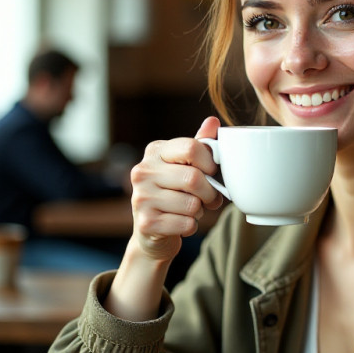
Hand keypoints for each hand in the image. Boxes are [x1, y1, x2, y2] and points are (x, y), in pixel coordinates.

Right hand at [130, 116, 224, 261]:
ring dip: (199, 211)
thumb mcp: (186, 165)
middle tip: (210, 199)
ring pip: (192, 204)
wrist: (153, 231)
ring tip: (190, 210)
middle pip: (193, 178)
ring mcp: (141, 197)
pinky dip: (191, 226)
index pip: (191, 148)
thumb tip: (213, 121)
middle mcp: (143, 171)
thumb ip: (200, 144)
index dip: (210, 163)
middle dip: (210, 192)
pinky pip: (186, 224)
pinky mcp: (146, 223)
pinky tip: (181, 223)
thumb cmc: (174, 192)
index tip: (211, 173)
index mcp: (155, 151)